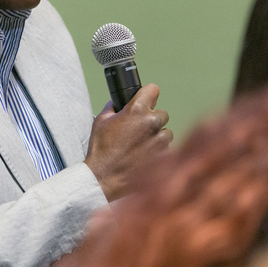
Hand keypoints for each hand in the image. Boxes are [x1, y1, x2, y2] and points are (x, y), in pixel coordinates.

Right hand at [83, 83, 171, 200]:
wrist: (105, 177)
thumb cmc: (102, 150)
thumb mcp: (100, 121)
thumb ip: (112, 108)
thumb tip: (117, 104)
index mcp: (137, 110)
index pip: (152, 90)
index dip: (147, 95)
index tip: (146, 101)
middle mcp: (152, 122)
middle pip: (162, 113)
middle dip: (152, 120)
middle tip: (139, 130)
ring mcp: (160, 140)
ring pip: (166, 132)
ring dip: (157, 136)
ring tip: (141, 146)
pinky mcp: (165, 156)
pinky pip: (167, 149)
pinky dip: (158, 152)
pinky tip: (145, 157)